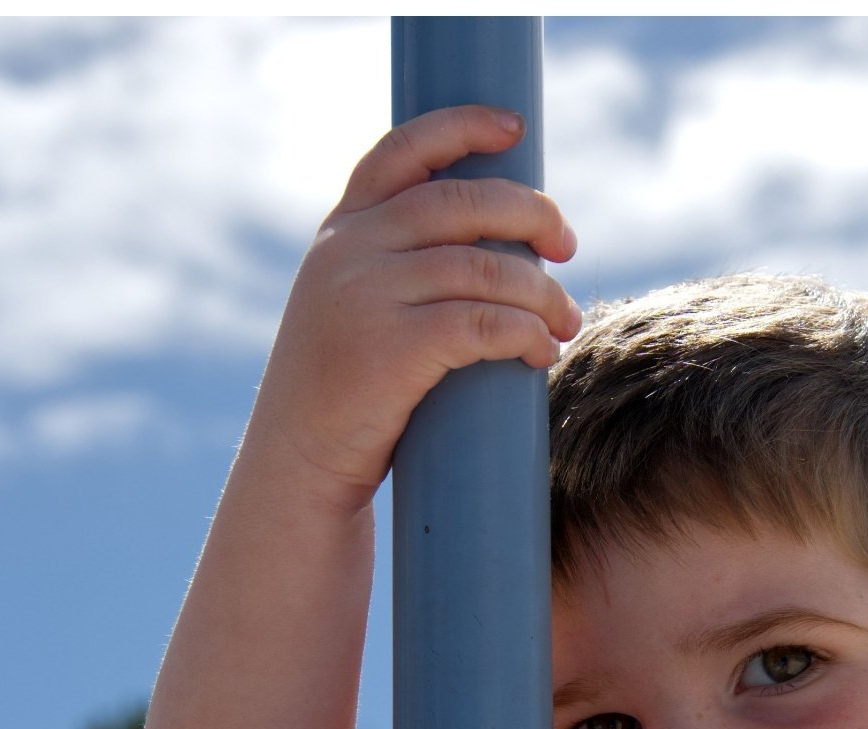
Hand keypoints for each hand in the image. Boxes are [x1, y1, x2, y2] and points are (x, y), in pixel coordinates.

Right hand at [247, 105, 582, 505]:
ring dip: (542, 293)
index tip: (513, 127)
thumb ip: (396, 264)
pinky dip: (526, 334)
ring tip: (566, 322)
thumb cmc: (347, 393)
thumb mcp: (351, 306)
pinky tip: (541, 352)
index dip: (461, 126)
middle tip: (567, 247)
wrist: (300, 463)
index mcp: (342, 231)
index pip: (402, 152)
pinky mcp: (392, 349)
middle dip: (531, 215)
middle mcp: (350, 251)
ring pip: (485, 268)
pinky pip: (483, 323)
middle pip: (464, 203)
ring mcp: (367, 296)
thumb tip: (494, 244)